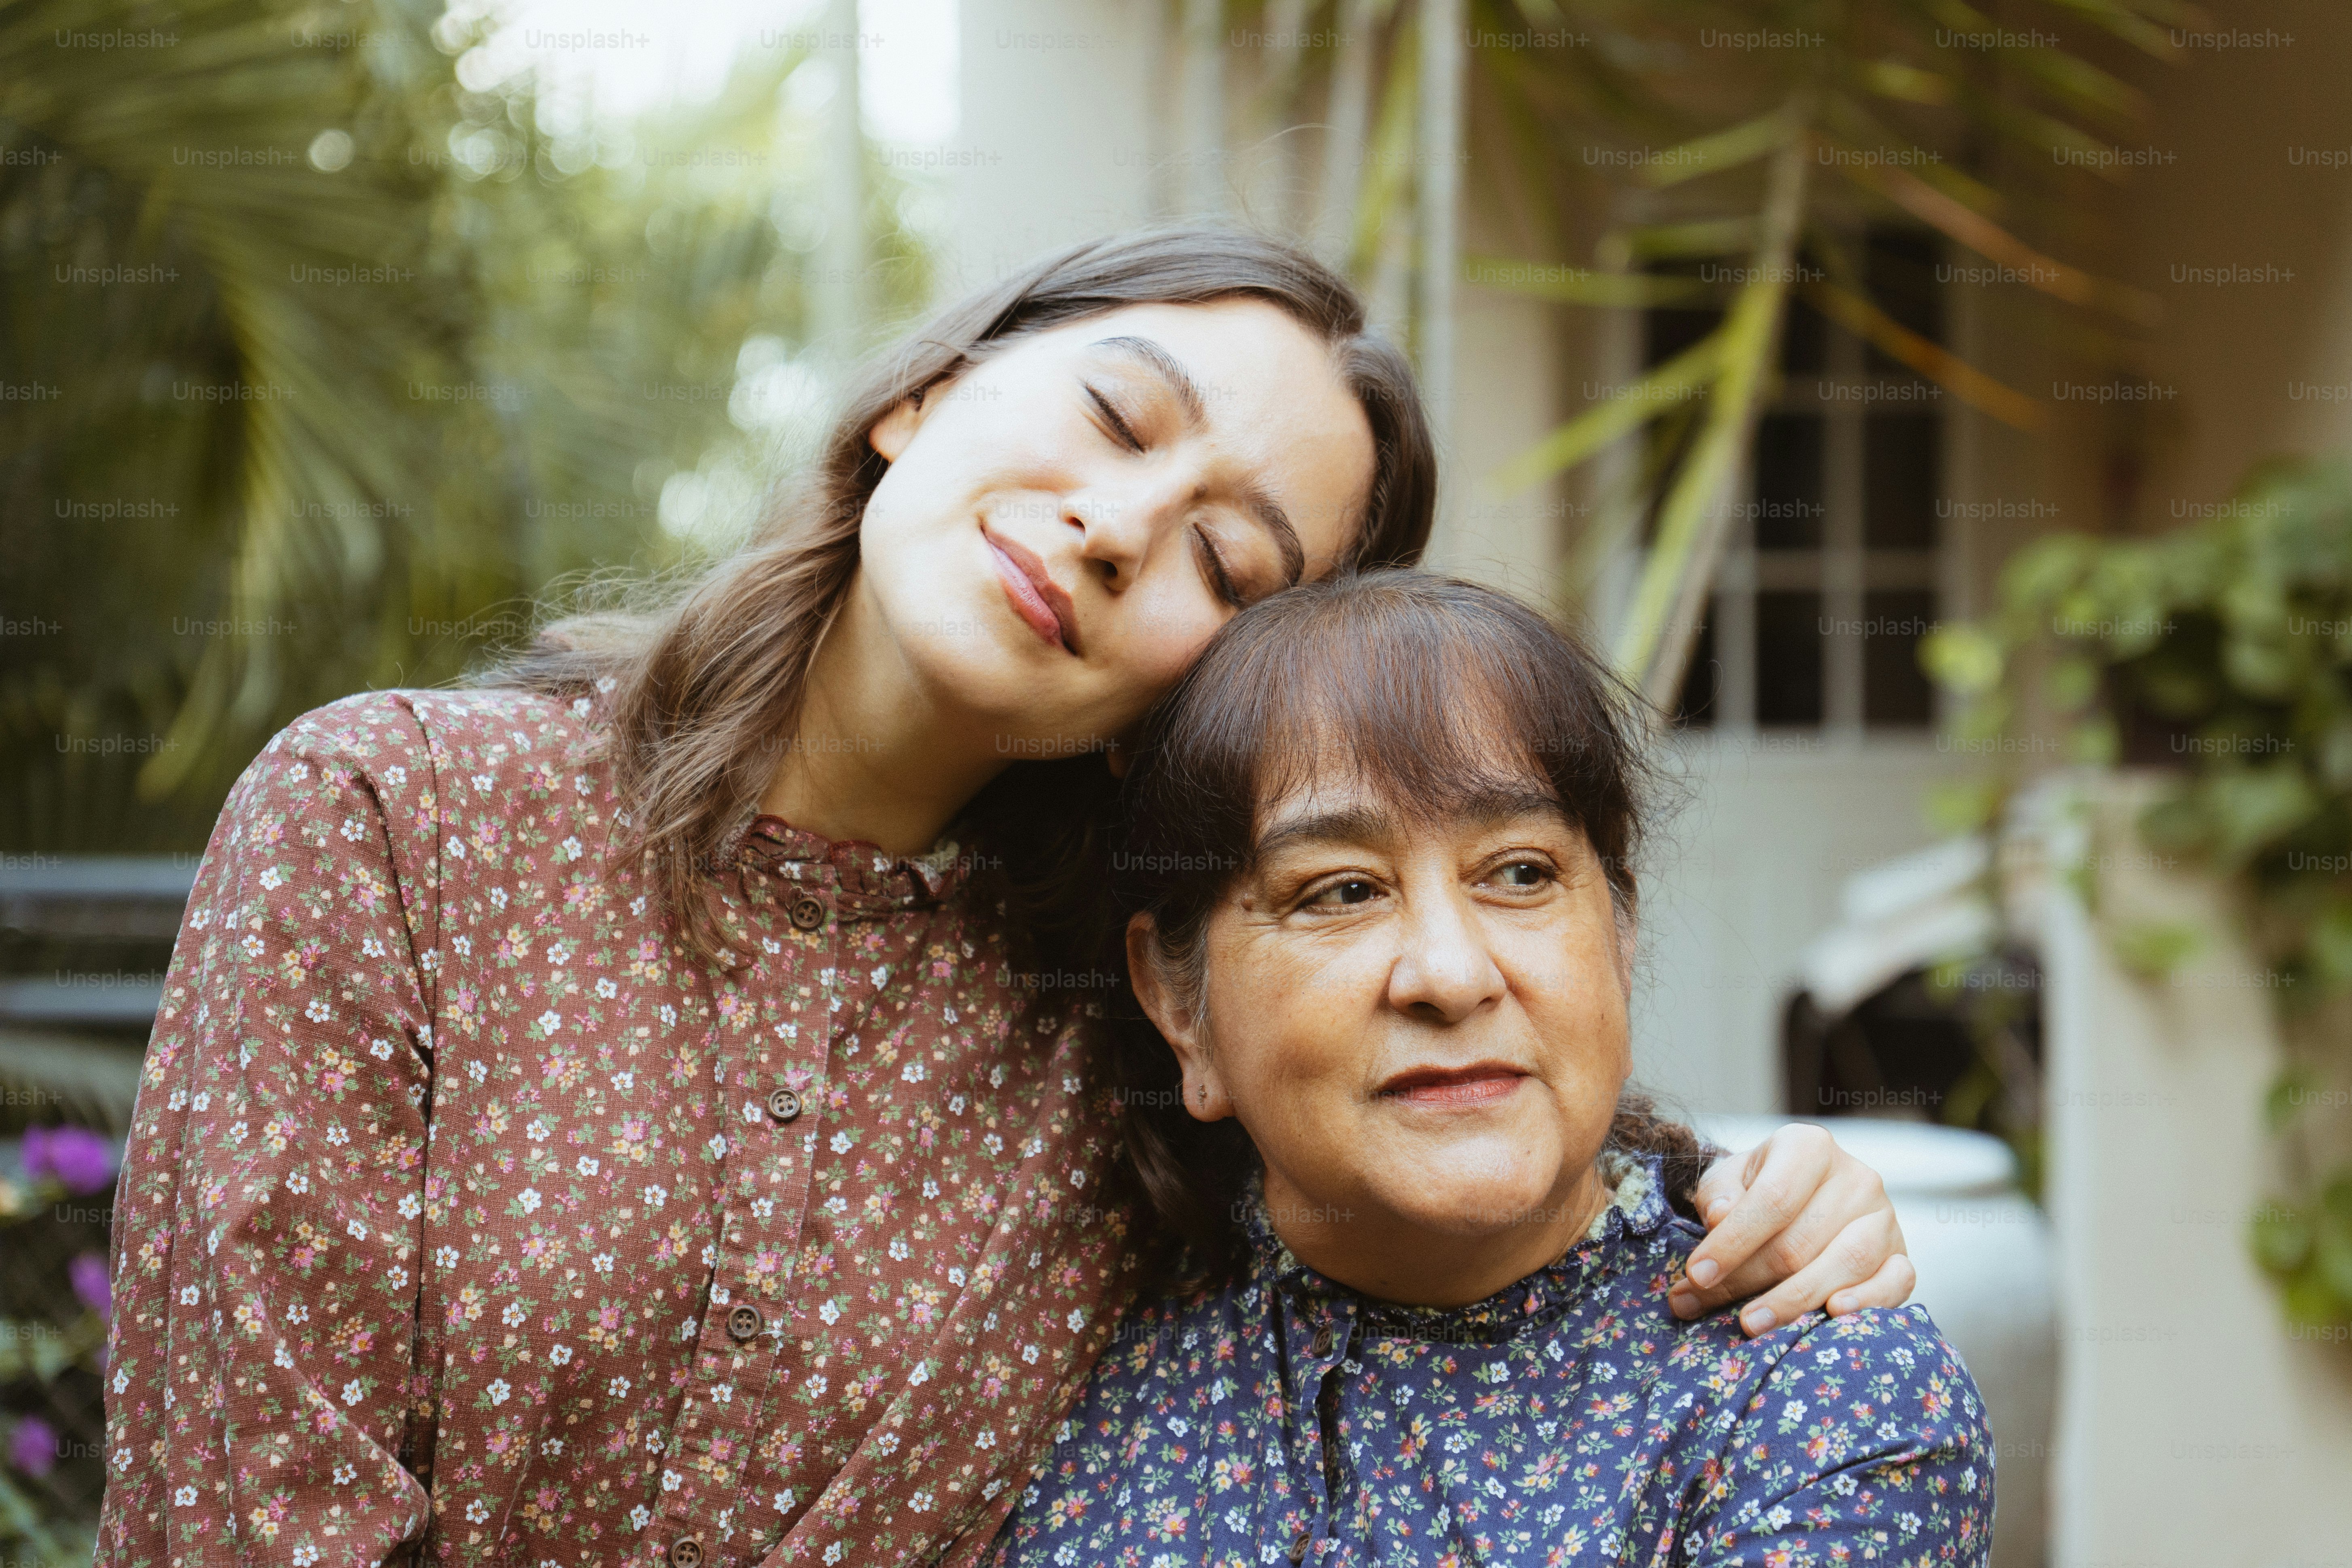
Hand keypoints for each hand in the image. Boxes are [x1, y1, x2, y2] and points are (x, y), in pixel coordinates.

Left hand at [1671, 1122, 1913, 1336]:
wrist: (1805, 1195)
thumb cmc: (1758, 1189)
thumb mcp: (1729, 1180)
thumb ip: (1719, 1195)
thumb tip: (1720, 1218)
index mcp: (1809, 1146)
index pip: (1773, 1199)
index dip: (1733, 1242)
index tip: (1696, 1274)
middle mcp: (1856, 1177)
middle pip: (1799, 1242)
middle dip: (1744, 1280)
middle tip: (1700, 1304)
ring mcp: (1884, 1217)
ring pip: (1844, 1264)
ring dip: (1792, 1301)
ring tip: (1750, 1324)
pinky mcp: (1901, 1253)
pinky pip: (1894, 1282)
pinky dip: (1866, 1302)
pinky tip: (1831, 1314)